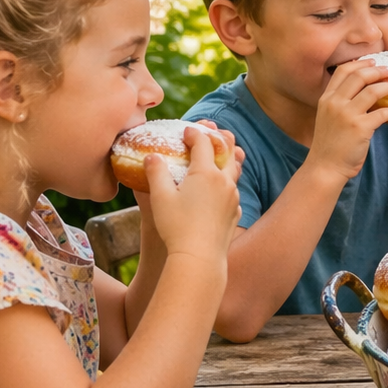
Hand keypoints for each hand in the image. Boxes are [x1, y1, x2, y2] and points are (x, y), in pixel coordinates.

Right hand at [145, 126, 241, 261]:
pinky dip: (229, 183)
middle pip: (227, 151)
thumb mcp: (159, 197)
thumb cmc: (176, 226)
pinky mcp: (235, 212)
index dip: (194, 133)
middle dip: (219, 139)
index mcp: (206, 173)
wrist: (199, 257)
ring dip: (228, 159)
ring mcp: (233, 197)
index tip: (187, 130)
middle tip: (213, 132)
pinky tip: (222, 188)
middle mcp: (224, 181)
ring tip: (224, 155)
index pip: (203, 143)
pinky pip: (234, 191)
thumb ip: (156, 172)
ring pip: (235, 171)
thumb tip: (152, 156)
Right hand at [311, 59, 387, 181]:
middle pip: (359, 76)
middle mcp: (334, 103)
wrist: (325, 167)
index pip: (343, 71)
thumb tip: (363, 92)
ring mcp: (346, 115)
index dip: (360, 63)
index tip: (373, 61)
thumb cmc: (330, 145)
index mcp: (326, 98)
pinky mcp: (359, 128)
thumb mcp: (328, 118)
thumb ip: (340, 103)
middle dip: (377, 70)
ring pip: (372, 91)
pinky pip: (382, 113)